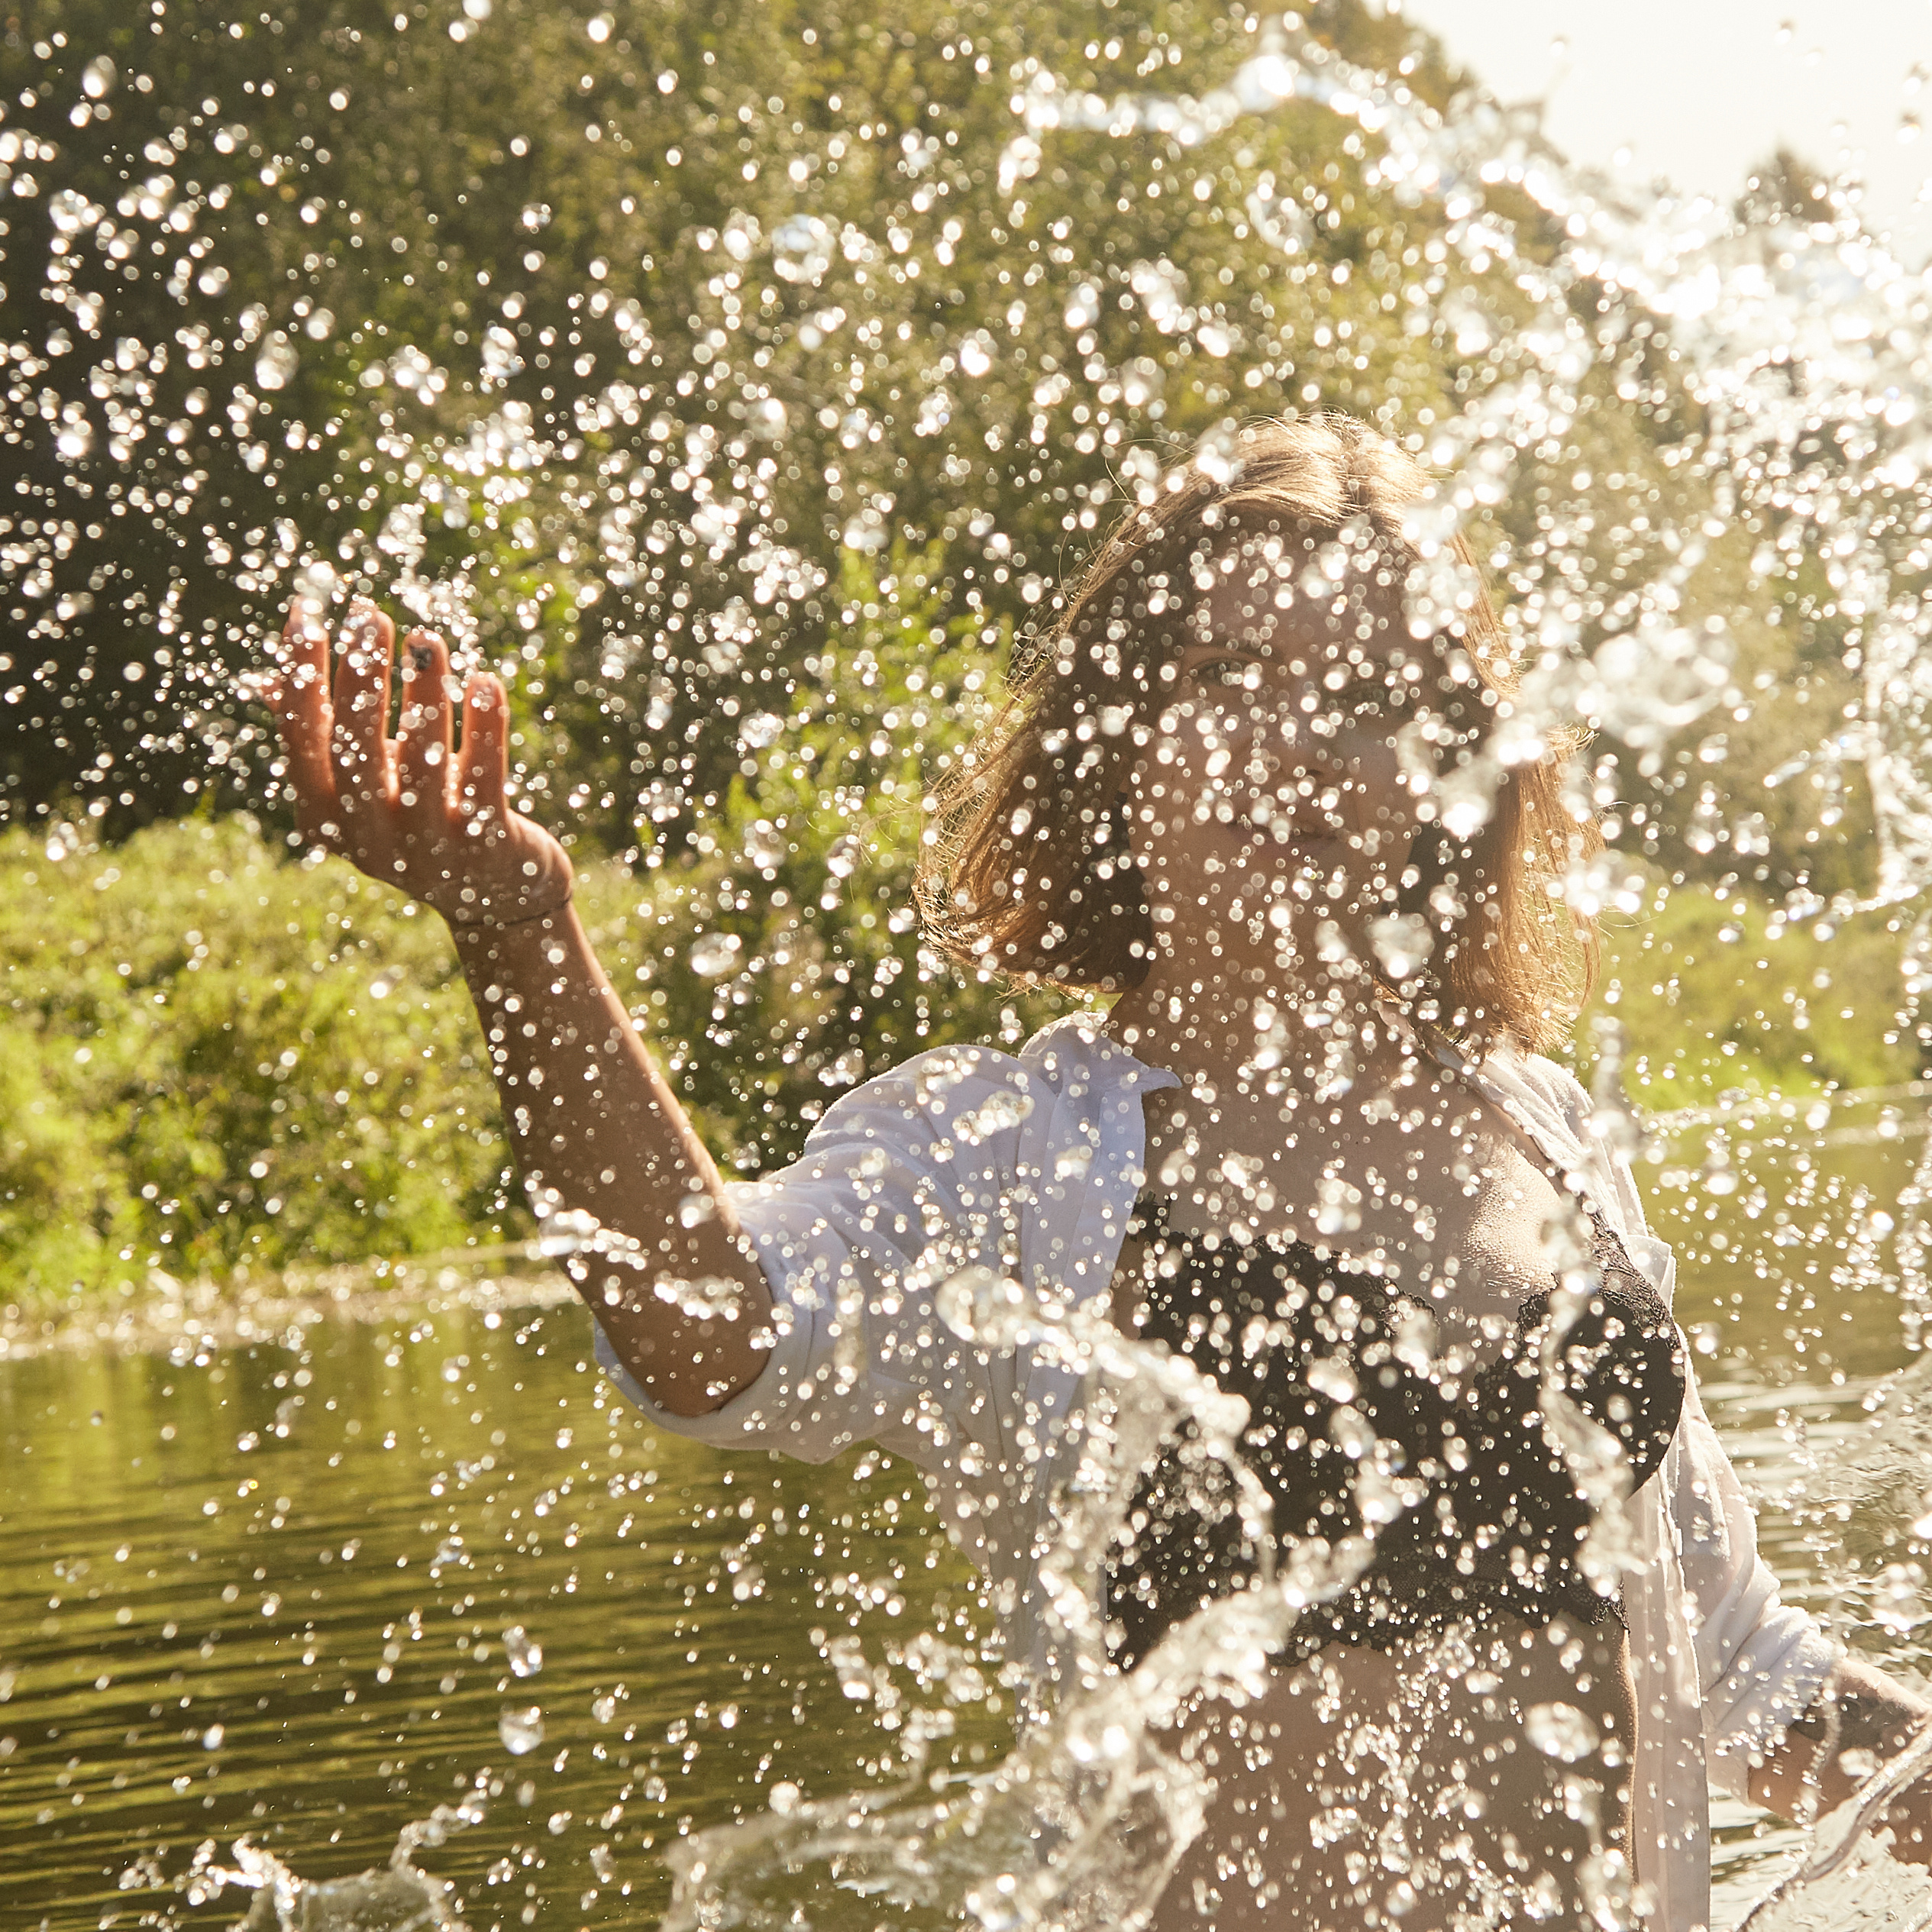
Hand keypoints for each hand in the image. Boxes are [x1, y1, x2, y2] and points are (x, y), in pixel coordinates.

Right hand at [264, 597, 573, 926]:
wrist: (498, 901)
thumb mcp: (368, 786)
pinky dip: (484, 730)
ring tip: (429, 638)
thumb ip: (327, 738)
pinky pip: (483, 782)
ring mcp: (427, 848)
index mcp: (325, 816)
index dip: (299, 674)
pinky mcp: (485, 849)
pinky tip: (486, 682)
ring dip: (424, 694)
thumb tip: (270, 679)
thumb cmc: (424, 823)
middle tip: (370, 616)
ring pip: (420, 763)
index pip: (301, 737)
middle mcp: (369, 838)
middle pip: (354, 751)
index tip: (306, 612)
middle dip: (359, 679)